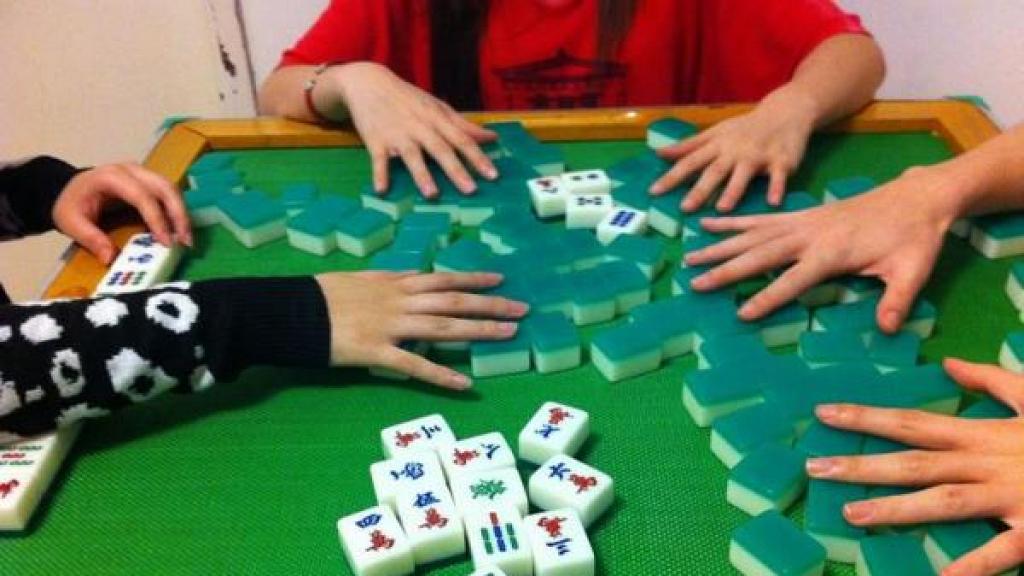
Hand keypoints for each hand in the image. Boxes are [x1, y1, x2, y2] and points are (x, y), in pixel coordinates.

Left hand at [52, 162, 190, 264]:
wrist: (67, 188)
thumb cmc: (70, 203)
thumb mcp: (71, 223)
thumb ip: (91, 239)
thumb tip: (110, 258)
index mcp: (111, 177)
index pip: (142, 196)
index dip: (157, 219)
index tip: (166, 242)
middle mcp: (131, 170)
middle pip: (165, 187)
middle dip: (179, 215)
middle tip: (186, 241)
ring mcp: (142, 173)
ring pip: (171, 188)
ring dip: (182, 213)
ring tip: (186, 238)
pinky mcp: (148, 180)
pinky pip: (168, 192)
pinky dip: (177, 210)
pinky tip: (179, 229)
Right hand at [315, 271, 527, 388]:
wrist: (289, 310)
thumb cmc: (319, 296)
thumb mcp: (358, 279)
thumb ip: (387, 281)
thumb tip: (409, 279)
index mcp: (393, 283)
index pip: (442, 278)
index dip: (472, 278)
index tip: (499, 278)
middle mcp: (399, 301)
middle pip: (453, 300)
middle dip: (490, 303)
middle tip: (521, 308)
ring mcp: (390, 326)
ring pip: (444, 326)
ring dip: (479, 329)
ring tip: (509, 333)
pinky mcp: (377, 352)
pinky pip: (415, 365)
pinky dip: (442, 375)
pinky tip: (465, 383)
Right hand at [329, 62, 497, 197]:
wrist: (369, 83)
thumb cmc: (409, 99)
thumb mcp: (438, 108)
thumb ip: (464, 125)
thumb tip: (492, 138)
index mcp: (437, 119)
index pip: (462, 140)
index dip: (478, 157)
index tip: (493, 175)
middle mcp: (420, 126)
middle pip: (440, 149)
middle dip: (456, 170)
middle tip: (471, 190)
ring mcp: (397, 134)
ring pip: (411, 155)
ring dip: (422, 175)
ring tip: (433, 194)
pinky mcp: (375, 140)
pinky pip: (378, 159)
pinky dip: (380, 174)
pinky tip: (382, 190)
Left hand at [650, 86, 815, 211]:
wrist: (785, 112)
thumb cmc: (745, 127)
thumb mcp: (716, 133)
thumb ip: (689, 145)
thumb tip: (659, 154)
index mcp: (718, 144)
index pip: (690, 161)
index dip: (672, 176)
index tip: (654, 192)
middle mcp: (735, 151)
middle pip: (715, 171)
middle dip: (700, 189)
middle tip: (685, 208)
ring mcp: (759, 155)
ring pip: (744, 174)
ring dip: (733, 190)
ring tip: (722, 208)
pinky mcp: (781, 161)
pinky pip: (778, 177)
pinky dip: (776, 188)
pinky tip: (773, 203)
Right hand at [685, 164, 959, 332]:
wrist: (918, 196)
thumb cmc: (916, 237)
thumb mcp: (913, 270)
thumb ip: (898, 299)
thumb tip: (888, 329)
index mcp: (832, 252)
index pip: (793, 279)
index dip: (768, 297)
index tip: (741, 313)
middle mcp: (809, 234)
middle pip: (760, 254)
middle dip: (726, 269)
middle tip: (695, 282)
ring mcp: (802, 221)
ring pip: (753, 234)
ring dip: (720, 245)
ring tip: (690, 257)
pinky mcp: (801, 214)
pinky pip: (760, 220)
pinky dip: (733, 223)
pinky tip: (709, 224)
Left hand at [805, 358, 1023, 575]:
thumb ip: (991, 381)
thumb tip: (948, 365)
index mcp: (984, 434)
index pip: (914, 422)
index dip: (867, 417)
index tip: (823, 413)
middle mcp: (988, 463)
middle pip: (916, 461)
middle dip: (864, 463)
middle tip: (815, 468)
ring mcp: (1010, 496)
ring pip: (944, 502)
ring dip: (897, 508)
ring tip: (851, 513)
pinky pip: (1001, 550)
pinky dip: (972, 566)